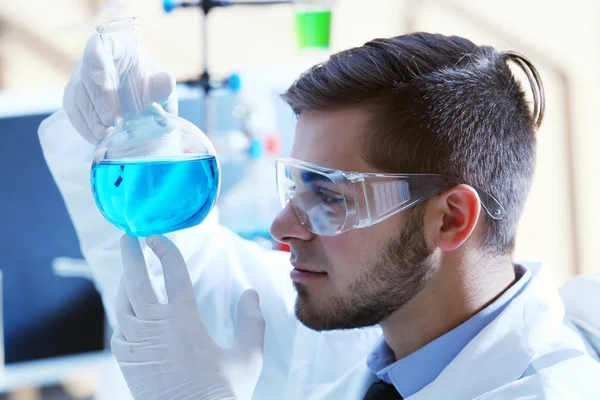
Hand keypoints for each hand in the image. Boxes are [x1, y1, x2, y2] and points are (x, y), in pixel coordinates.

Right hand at [63, 34, 177, 144]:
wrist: (143, 108)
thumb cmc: (151, 92)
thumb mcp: (161, 90)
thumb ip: (163, 87)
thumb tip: (167, 81)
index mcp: (116, 48)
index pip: (99, 45)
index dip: (96, 59)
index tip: (101, 76)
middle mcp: (93, 61)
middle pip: (87, 76)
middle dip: (99, 99)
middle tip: (112, 120)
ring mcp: (80, 81)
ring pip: (79, 96)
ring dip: (92, 117)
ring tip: (107, 134)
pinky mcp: (74, 102)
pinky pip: (75, 114)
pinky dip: (87, 128)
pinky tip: (100, 139)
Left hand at [112, 235, 264, 399]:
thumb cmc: (222, 394)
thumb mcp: (248, 357)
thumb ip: (252, 322)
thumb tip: (250, 294)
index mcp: (185, 321)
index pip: (173, 273)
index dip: (166, 250)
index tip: (158, 237)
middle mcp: (156, 328)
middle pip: (136, 280)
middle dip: (130, 254)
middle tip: (128, 236)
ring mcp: (137, 344)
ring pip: (122, 303)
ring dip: (124, 282)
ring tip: (130, 270)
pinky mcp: (128, 361)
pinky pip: (119, 328)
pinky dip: (122, 313)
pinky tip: (130, 311)